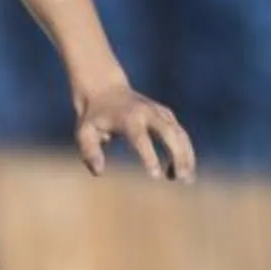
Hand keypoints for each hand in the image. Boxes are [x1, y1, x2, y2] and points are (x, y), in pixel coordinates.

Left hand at [73, 79, 196, 180]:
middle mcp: (147, 112)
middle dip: (178, 155)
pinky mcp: (167, 115)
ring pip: (179, 133)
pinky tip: (180, 171)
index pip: (141, 138)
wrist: (105, 89)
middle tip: (181, 179)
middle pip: (169, 132)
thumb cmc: (93, 117)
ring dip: (186, 156)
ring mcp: (159, 112)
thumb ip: (90, 152)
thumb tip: (99, 172)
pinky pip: (180, 134)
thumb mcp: (84, 133)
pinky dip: (184, 151)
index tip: (156, 177)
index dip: (149, 156)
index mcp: (127, 118)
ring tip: (185, 179)